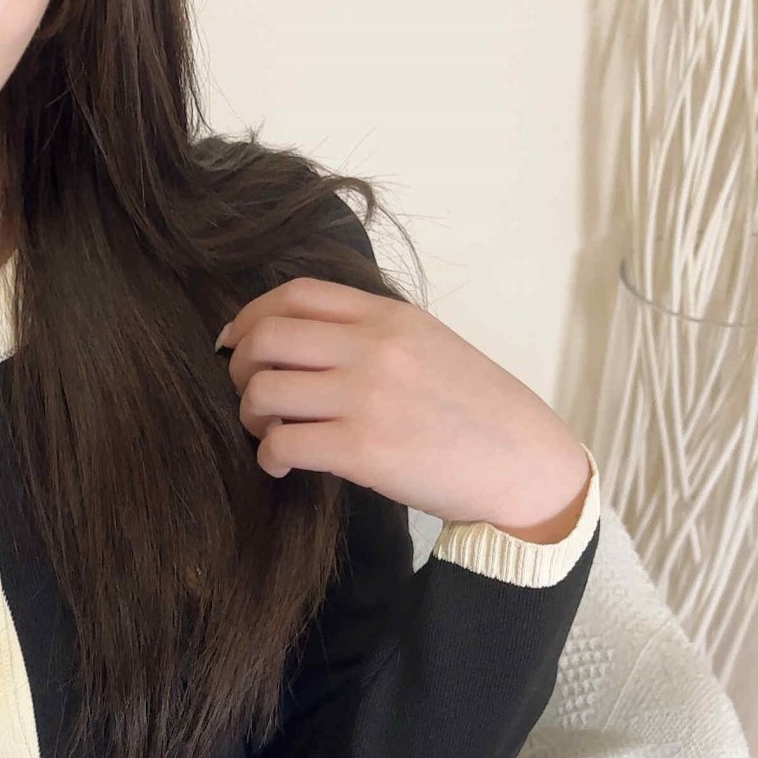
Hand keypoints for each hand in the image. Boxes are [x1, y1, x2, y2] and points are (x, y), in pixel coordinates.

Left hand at [216, 276, 592, 539]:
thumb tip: (298, 338)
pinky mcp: (362, 450)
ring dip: (250, 415)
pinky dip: (268, 456)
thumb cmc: (474, 408)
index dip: (251, 314)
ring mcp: (366, 397)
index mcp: (389, 316)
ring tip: (267, 431)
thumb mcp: (428, 343)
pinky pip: (282, 444)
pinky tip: (281, 464)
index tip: (235, 340)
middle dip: (239, 365)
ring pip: (264, 391)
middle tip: (247, 391)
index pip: (296, 294)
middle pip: (266, 337)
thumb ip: (370, 332)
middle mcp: (374, 347)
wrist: (521, 462)